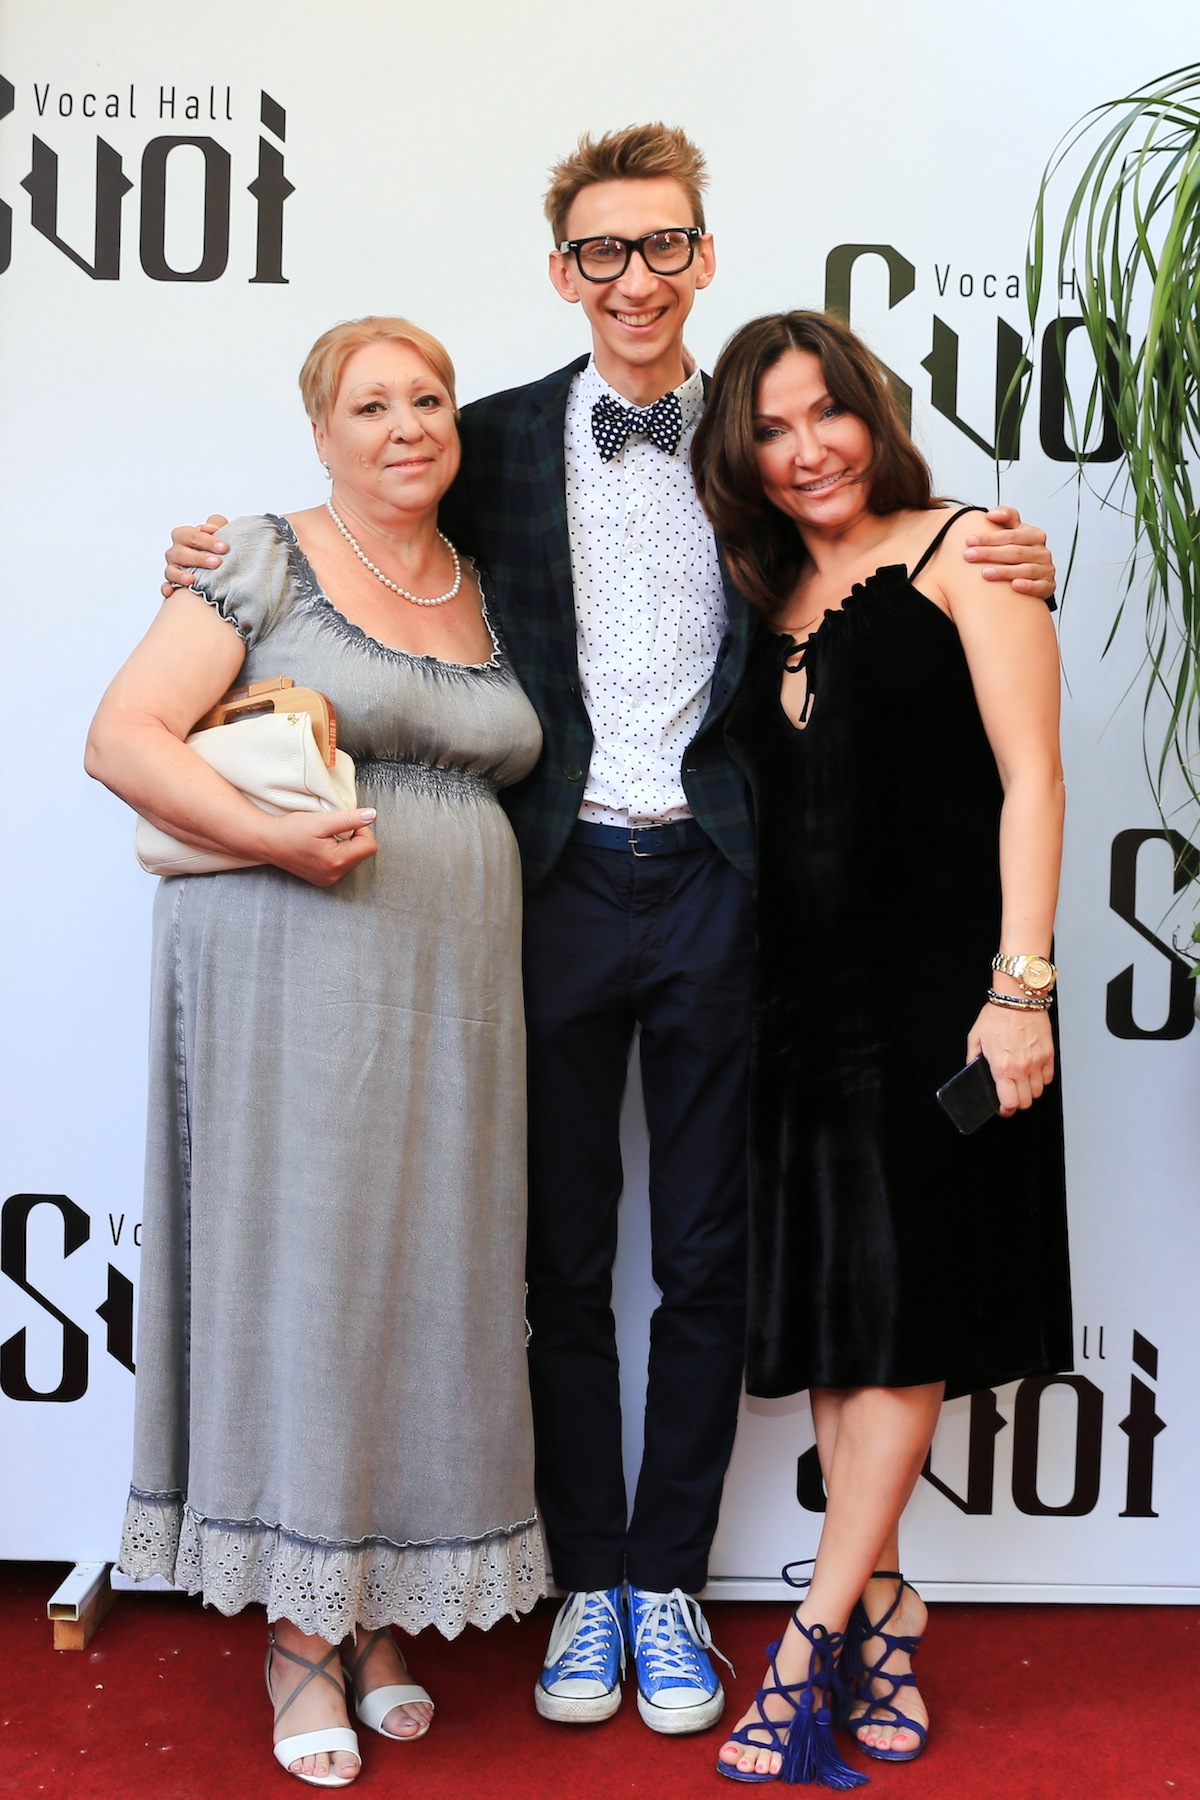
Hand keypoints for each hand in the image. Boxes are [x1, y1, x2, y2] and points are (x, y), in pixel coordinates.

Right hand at [162, 514, 229, 597]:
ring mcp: (172, 568)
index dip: (206, 540)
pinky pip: (165, 586)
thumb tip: (215, 527)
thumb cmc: (215, 548)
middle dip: (199, 558)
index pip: (190, 534)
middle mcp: (175, 552)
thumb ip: (217, 524)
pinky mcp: (172, 584)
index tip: (224, 547)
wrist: (214, 567)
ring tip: (193, 580)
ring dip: (181, 575)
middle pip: (180, 553)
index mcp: (184, 536)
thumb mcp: (218, 533)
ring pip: (171, 571)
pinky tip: (171, 592)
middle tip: (217, 563)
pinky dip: (167, 589)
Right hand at [259, 809, 377, 886]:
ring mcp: (329, 880)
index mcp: (337, 861)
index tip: (344, 821)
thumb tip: (373, 815)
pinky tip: (321, 846)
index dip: (361, 829)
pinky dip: (337, 853)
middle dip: (353, 837)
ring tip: (325, 837)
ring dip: (345, 845)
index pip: (369, 845)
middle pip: (362, 853)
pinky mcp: (323, 879)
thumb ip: (350, 819)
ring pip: (353, 858)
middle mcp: (335, 875)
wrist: (267, 842)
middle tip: (332, 829)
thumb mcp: (321, 821)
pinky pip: (342, 864)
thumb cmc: (290, 830)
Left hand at [962, 506, 1055, 600]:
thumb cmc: (1018, 549)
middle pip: (1015, 552)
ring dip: (1004, 571)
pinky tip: (1014, 586)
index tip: (969, 541)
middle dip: (990, 554)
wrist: (1034, 574)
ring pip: (1025, 569)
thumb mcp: (1014, 530)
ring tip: (984, 573)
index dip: (989, 538)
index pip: (1010, 535)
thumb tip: (991, 514)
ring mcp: (1046, 569)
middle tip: (969, 556)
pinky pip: (1039, 586)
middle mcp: (1042, 552)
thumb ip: (1005, 516)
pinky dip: (1027, 586)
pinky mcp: (1048, 586)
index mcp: (1035, 535)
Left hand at [966, 1001, 1054, 1116]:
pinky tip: (1032, 1072)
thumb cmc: (997, 1014)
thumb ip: (973, 1057)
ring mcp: (1037, 1062)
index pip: (1009, 1103)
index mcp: (1002, 1067)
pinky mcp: (1049, 1054)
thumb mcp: (976, 1037)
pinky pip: (1048, 1077)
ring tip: (1021, 1083)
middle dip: (1017, 1103)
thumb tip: (972, 1069)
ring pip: (1038, 1092)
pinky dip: (1041, 1080)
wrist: (1019, 998)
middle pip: (1026, 1102)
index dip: (1006, 1111)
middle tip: (1011, 1096)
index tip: (1003, 1109)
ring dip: (1030, 1092)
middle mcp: (1022, 1068)